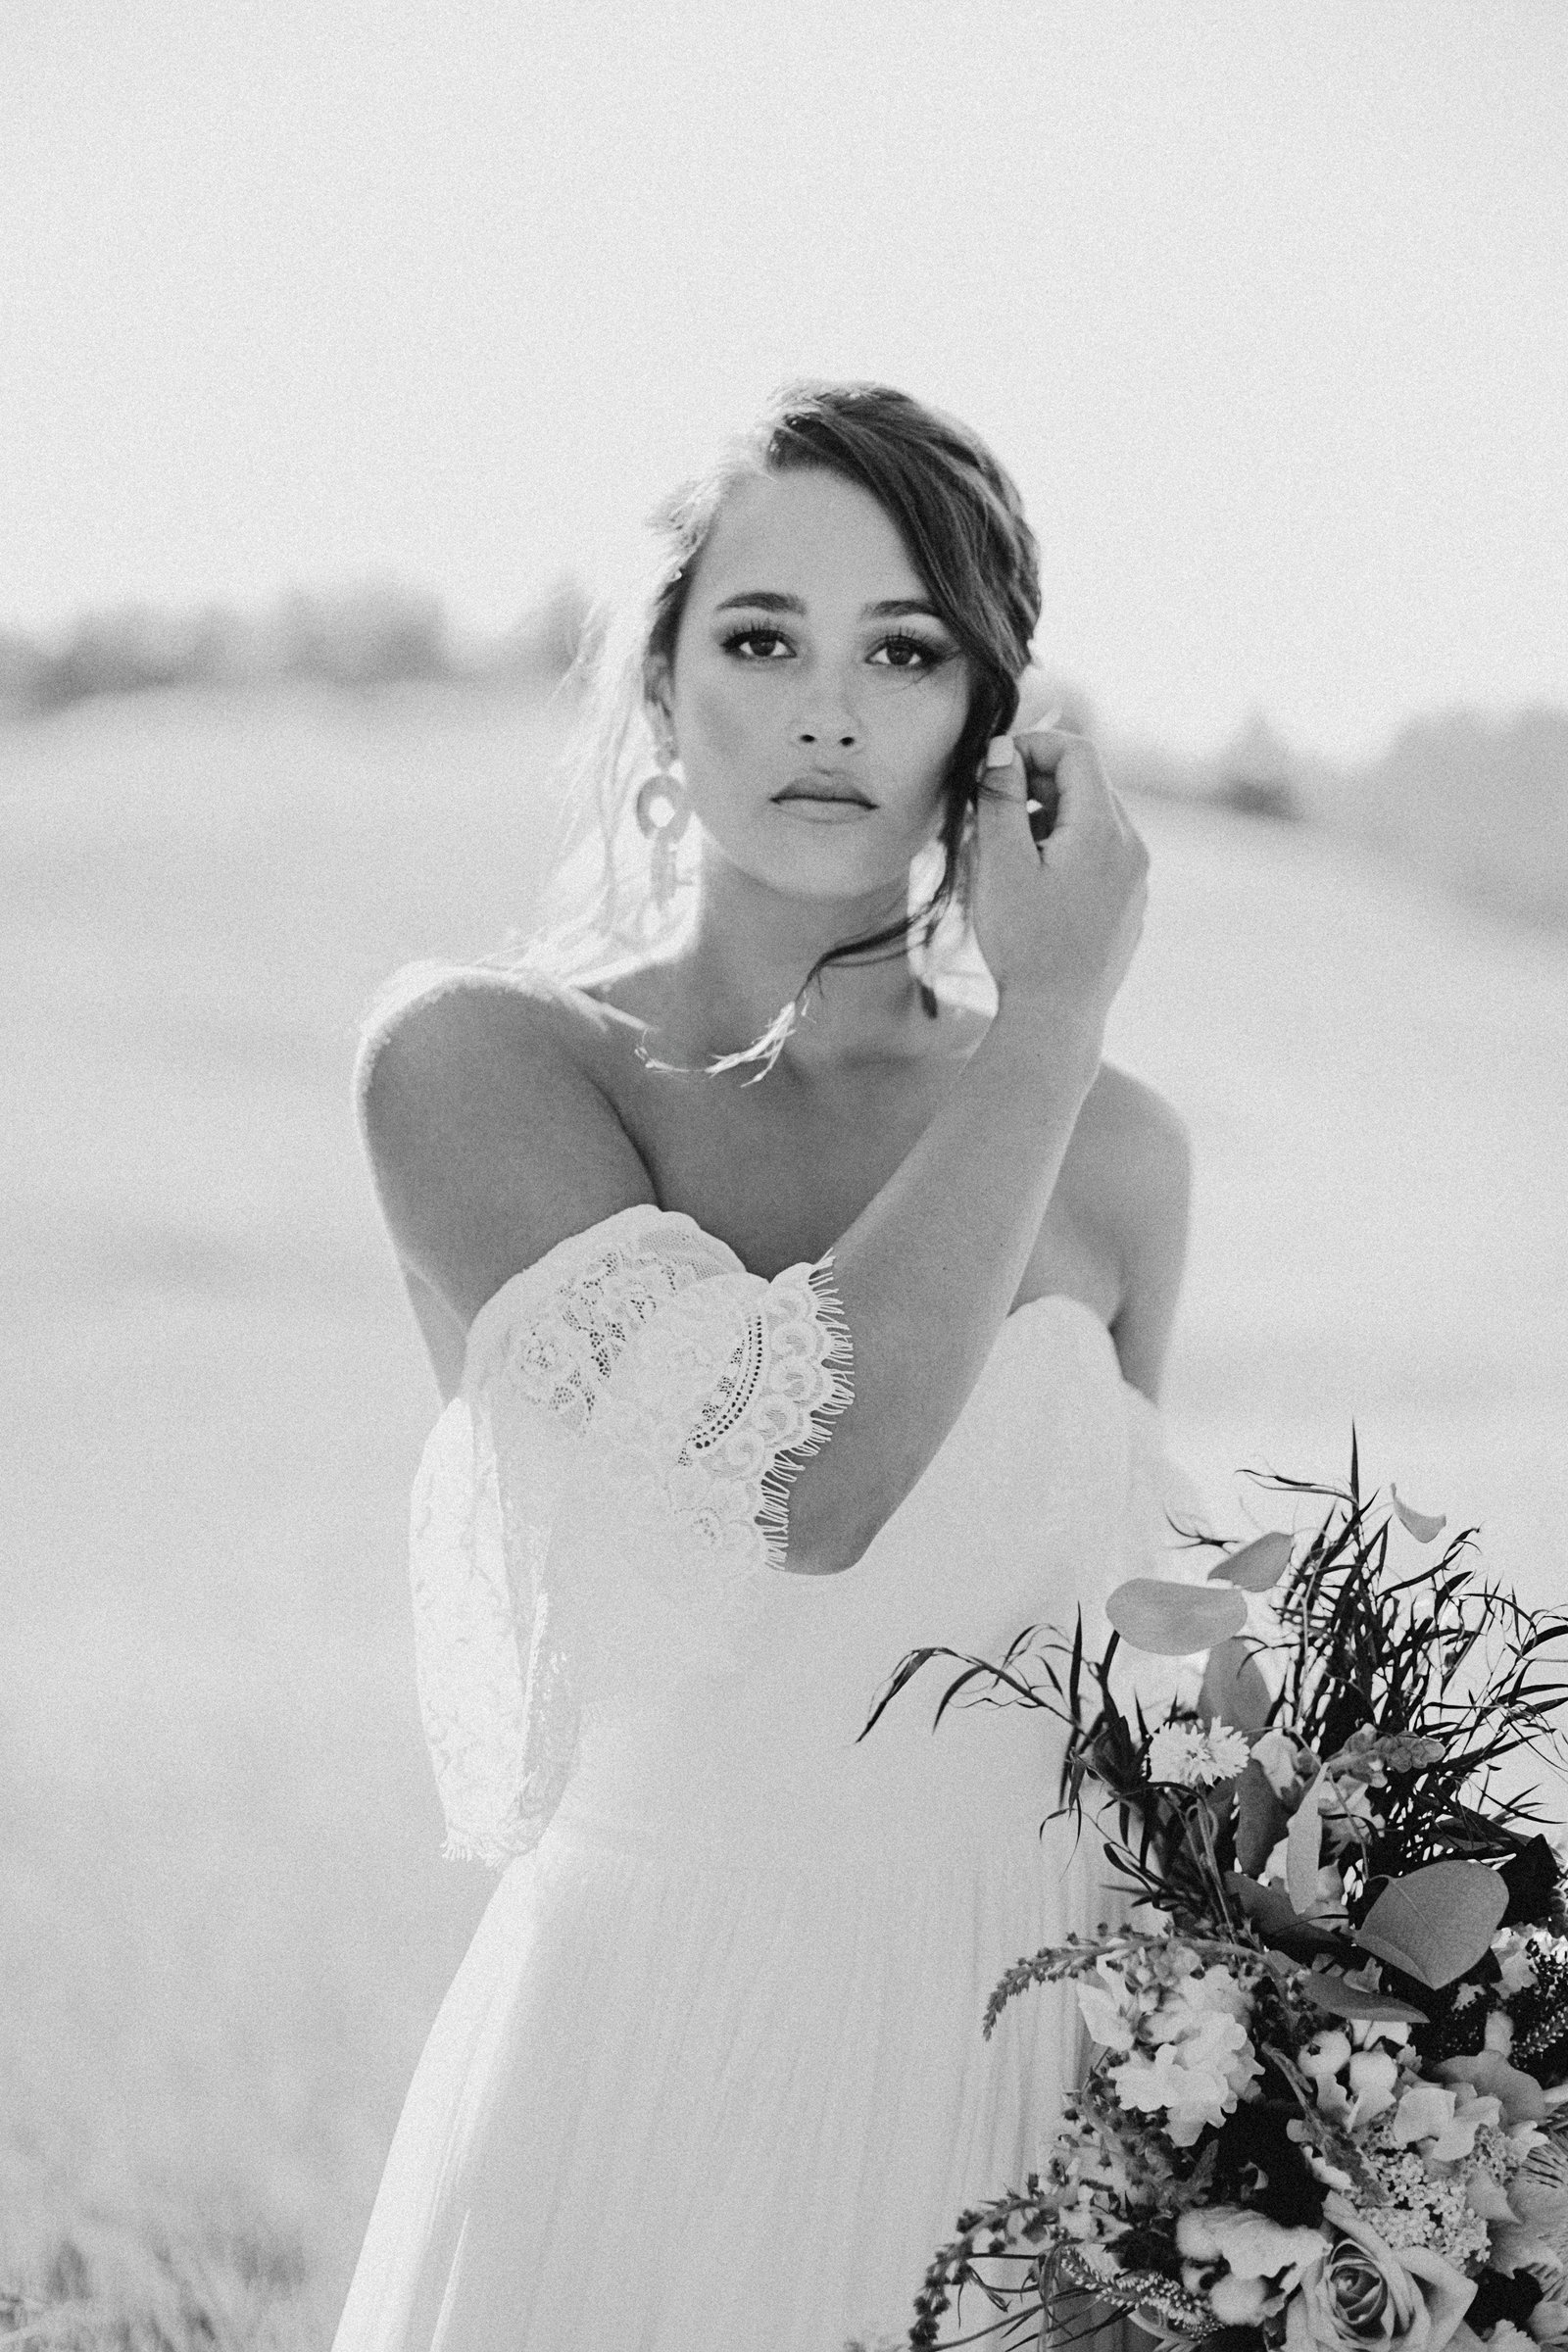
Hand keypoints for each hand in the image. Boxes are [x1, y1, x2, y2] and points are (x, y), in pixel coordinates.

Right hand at [967, 725, 1149, 1031]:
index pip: (1078, 752)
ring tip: (1005, 855)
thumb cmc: (1025, 943)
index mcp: (1104, 830)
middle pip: (1088, 785)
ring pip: (1092, 822)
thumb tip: (1001, 750)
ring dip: (1048, 820)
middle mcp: (1131, 848)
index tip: (992, 772)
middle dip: (1037, 784)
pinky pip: (1099, 857)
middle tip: (990, 811)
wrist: (1057, 1019)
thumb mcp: (1000, 863)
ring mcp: (1135, 880)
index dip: (1032, 747)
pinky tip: (1031, 888)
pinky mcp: (1128, 906)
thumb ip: (1000, 798)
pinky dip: (1065, 852)